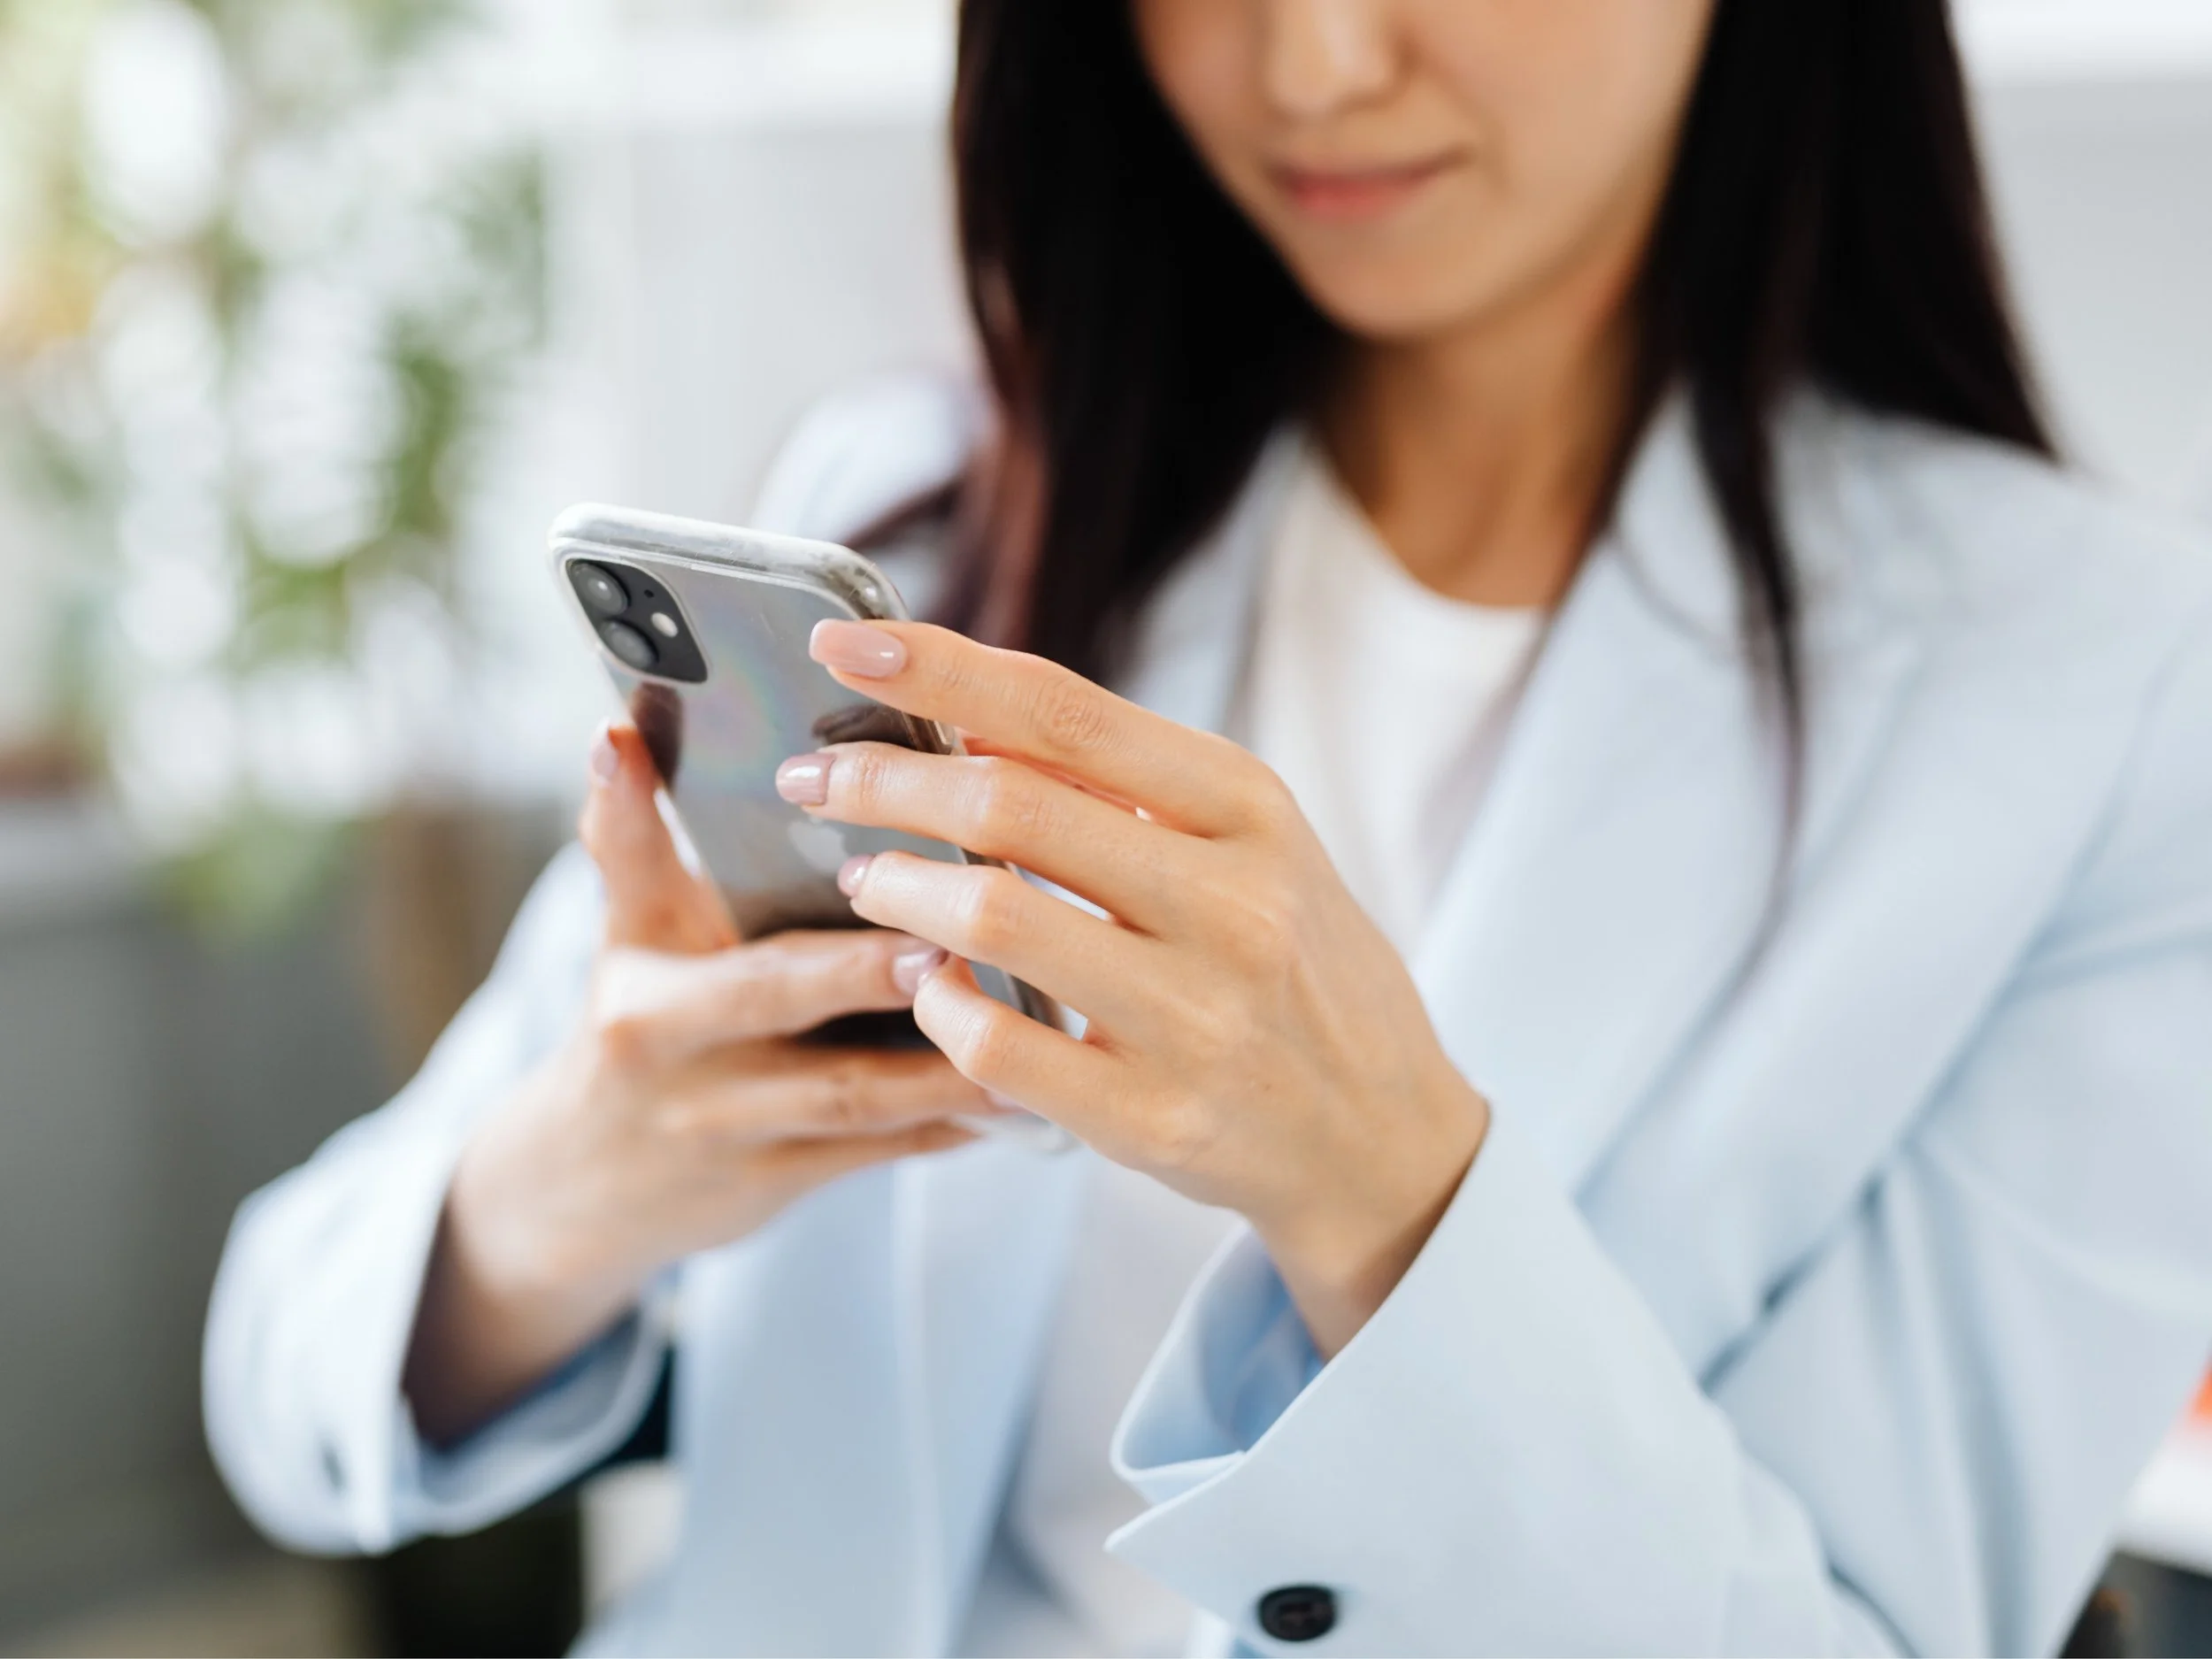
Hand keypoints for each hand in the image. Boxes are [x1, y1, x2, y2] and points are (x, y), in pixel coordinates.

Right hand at [403, 723, 988, 1443]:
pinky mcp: (773, 1183)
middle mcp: (670, 1044)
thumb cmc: (639, 1024)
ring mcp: (723, 1125)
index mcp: (640, 964)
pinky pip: (876, 1152)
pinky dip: (948, 1125)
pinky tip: (1022, 1099)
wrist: (586, 1187)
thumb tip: (623, 728)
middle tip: (950, 937)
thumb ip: (635, 838)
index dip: (644, 811)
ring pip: (847, 1093)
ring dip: (943, 1061)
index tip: (730, 793)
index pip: (642, 875)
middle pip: (773, 993)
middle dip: (866, 967)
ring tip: (1028, 1021)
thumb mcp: (626, 935)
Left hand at [777, 620, 1490, 1355]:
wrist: (1386, 1136)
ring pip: (991, 917)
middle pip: (1009, 802)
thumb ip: (1129, 788)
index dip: (938, 665)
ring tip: (865, 879)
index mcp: (1249, 810)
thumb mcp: (1251, 849)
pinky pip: (998, 1044)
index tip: (842, 639)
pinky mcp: (1153, 1118)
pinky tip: (928, 984)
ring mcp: (1195, 1017)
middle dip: (881, 779)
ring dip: (896, 887)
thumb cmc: (1299, 969)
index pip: (1065, 711)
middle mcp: (1231, 904)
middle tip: (815, 779)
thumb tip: (971, 718)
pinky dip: (937, 1001)